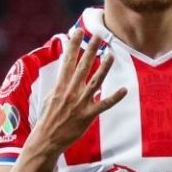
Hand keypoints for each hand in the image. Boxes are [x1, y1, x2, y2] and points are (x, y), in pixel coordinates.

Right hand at [30, 29, 126, 154]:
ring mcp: (80, 103)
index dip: (73, 45)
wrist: (46, 139)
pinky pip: (104, 104)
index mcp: (60, 85)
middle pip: (82, 66)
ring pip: (95, 82)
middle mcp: (70, 91)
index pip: (67, 61)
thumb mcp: (51, 96)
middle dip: (90, 49)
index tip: (78, 31)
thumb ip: (61, 82)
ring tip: (111, 55)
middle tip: (99, 35)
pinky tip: (124, 89)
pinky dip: (114, 97)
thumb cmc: (49, 117)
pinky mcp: (87, 115)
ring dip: (104, 68)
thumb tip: (66, 68)